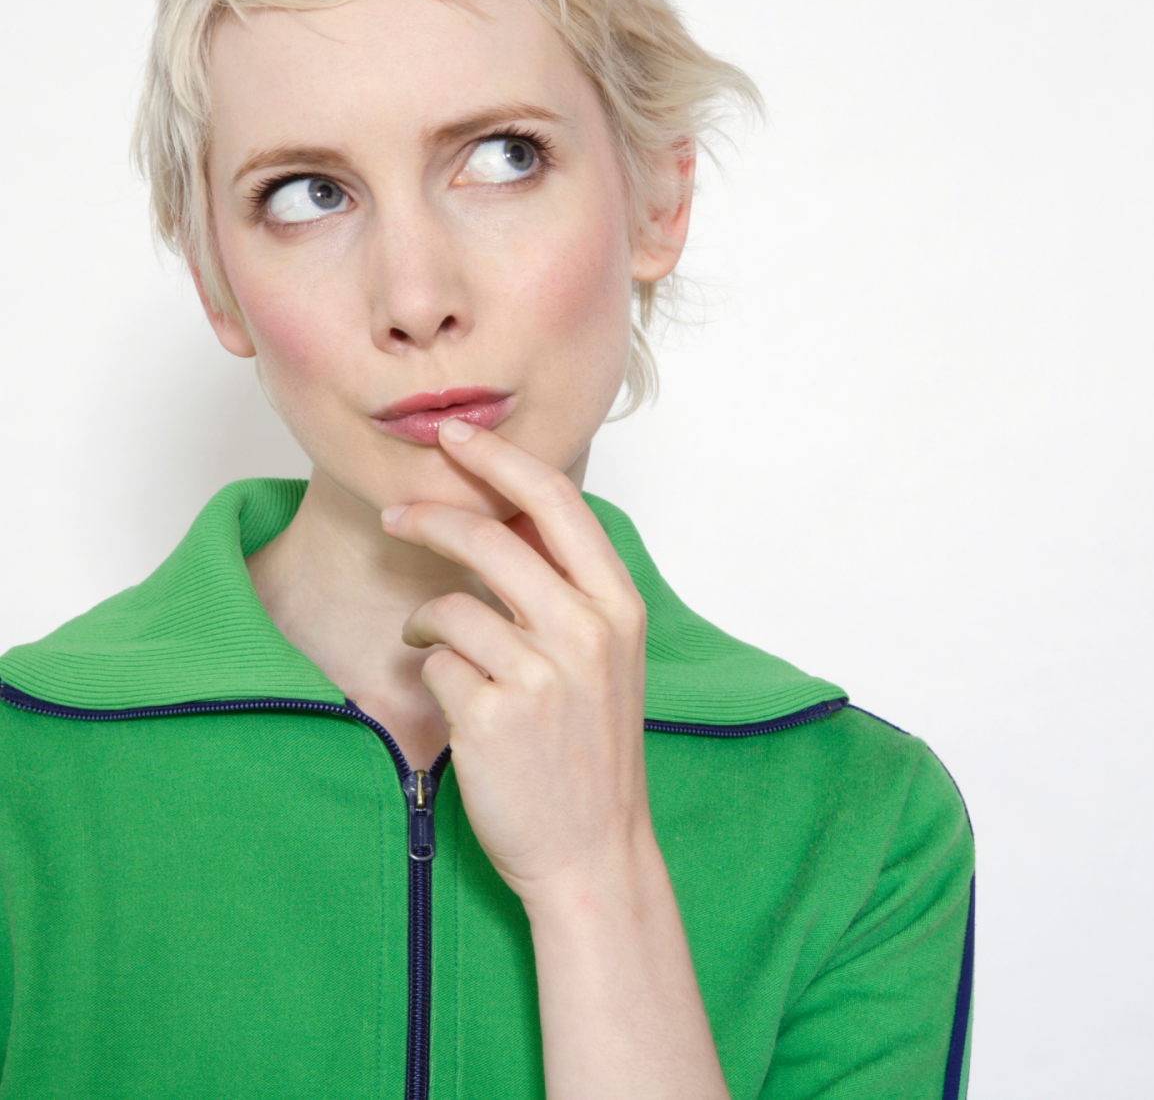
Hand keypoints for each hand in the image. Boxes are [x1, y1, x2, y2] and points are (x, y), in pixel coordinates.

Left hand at [381, 416, 654, 907]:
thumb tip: (505, 517)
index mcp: (619, 607)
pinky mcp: (492, 718)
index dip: (500, 460)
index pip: (557, 502)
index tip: (456, 438)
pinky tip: (452, 698)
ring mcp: (542, 676)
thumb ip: (567, 589)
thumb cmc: (591, 749)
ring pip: (452, 604)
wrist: (592, 852)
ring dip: (426, 617)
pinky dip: (431, 671)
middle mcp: (587, 632)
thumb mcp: (606, 657)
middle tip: (396, 516)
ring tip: (429, 637)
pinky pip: (435, 663)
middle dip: (431, 517)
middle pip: (491, 537)